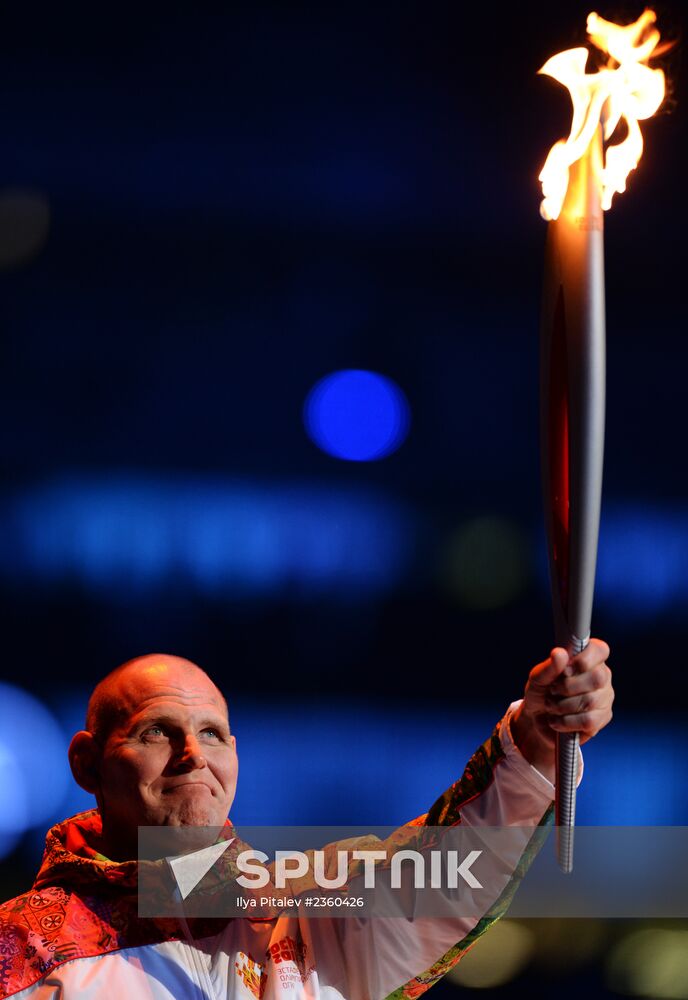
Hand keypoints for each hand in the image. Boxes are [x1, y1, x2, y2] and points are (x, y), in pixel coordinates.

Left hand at [509, 638, 613, 781]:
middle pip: (597, 677)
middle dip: (568, 686)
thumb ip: (549, 666)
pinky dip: (566, 722)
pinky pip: (589, 720)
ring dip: (563, 705)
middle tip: (553, 690)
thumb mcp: (538, 678)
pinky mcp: (602, 719)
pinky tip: (557, 720)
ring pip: (591, 701)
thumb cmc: (541, 691)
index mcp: (589, 658)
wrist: (537, 718)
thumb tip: (560, 653)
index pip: (600, 649)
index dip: (584, 659)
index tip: (565, 670)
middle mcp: (602, 675)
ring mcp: (605, 698)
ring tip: (551, 706)